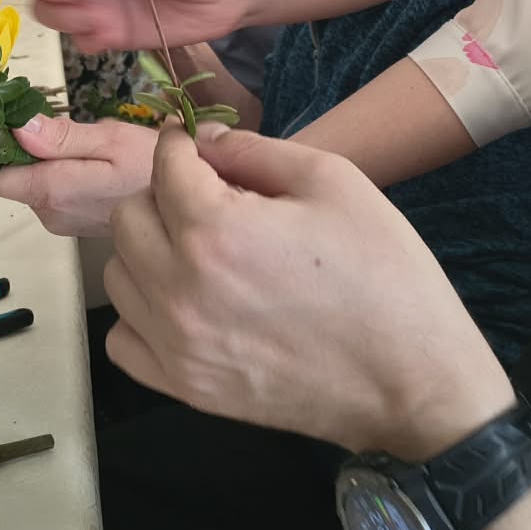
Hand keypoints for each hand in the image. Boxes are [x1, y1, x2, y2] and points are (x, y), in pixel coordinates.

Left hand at [0, 112, 163, 236]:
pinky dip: (55, 170)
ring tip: (72, 136)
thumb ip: (62, 137)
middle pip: (9, 175)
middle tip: (41, 114)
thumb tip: (16, 127)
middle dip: (17, 145)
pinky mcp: (68, 220)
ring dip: (39, 157)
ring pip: (29, 181)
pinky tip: (81, 156)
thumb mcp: (111, 139)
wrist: (183, 206)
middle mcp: (47, 212)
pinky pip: (47, 190)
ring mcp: (58, 220)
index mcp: (52, 191)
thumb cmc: (151, 167)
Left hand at [103, 128, 512, 455]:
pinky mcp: (185, 387)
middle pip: (128, 217)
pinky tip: (188, 303)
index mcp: (216, 231)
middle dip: (163, 196)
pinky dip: (144, 314)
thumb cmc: (384, 275)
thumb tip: (204, 141)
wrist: (411, 380)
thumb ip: (255, 151)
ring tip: (202, 252)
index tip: (199, 148)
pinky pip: (123, 339)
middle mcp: (180, 289)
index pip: (165, 166)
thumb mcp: (333, 182)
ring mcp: (177, 345)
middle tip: (209, 200)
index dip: (183, 145)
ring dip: (149, 252)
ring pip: (119, 276)